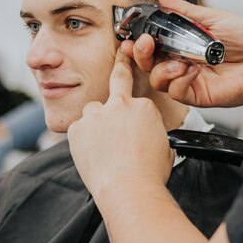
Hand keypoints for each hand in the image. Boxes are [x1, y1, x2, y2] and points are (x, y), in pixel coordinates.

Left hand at [67, 51, 172, 205]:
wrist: (128, 188)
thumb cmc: (149, 173)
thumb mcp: (165, 149)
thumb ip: (153, 135)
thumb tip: (150, 140)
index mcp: (144, 107)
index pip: (139, 104)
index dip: (136, 117)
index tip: (135, 123)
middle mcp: (119, 104)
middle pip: (117, 83)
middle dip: (121, 65)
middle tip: (121, 55)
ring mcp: (96, 114)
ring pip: (93, 112)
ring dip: (96, 124)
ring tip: (102, 148)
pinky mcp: (77, 128)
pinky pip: (79, 130)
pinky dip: (83, 140)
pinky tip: (93, 155)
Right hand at [121, 0, 242, 112]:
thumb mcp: (214, 19)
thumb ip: (186, 11)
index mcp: (185, 42)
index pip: (154, 42)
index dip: (140, 39)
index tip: (135, 33)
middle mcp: (183, 61)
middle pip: (148, 62)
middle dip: (141, 53)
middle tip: (147, 43)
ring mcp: (189, 79)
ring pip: (157, 79)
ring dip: (162, 68)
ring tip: (180, 61)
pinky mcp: (197, 95)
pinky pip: (175, 91)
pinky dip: (179, 80)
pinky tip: (193, 71)